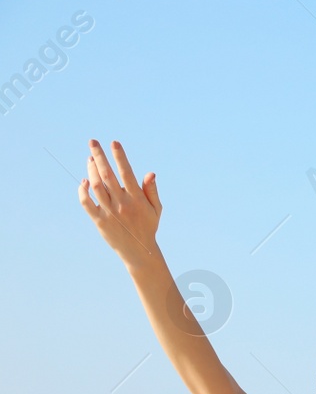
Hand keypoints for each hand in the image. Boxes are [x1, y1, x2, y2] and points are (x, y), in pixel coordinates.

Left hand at [77, 139, 162, 265]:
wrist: (139, 251)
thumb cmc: (148, 226)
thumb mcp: (156, 209)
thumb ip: (152, 191)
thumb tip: (150, 173)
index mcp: (137, 199)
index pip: (126, 173)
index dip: (120, 156)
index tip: (114, 142)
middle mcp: (122, 204)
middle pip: (107, 175)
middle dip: (99, 156)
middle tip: (92, 142)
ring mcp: (109, 212)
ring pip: (96, 186)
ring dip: (91, 170)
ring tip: (90, 158)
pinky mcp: (99, 221)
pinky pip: (86, 202)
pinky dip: (83, 190)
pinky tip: (85, 181)